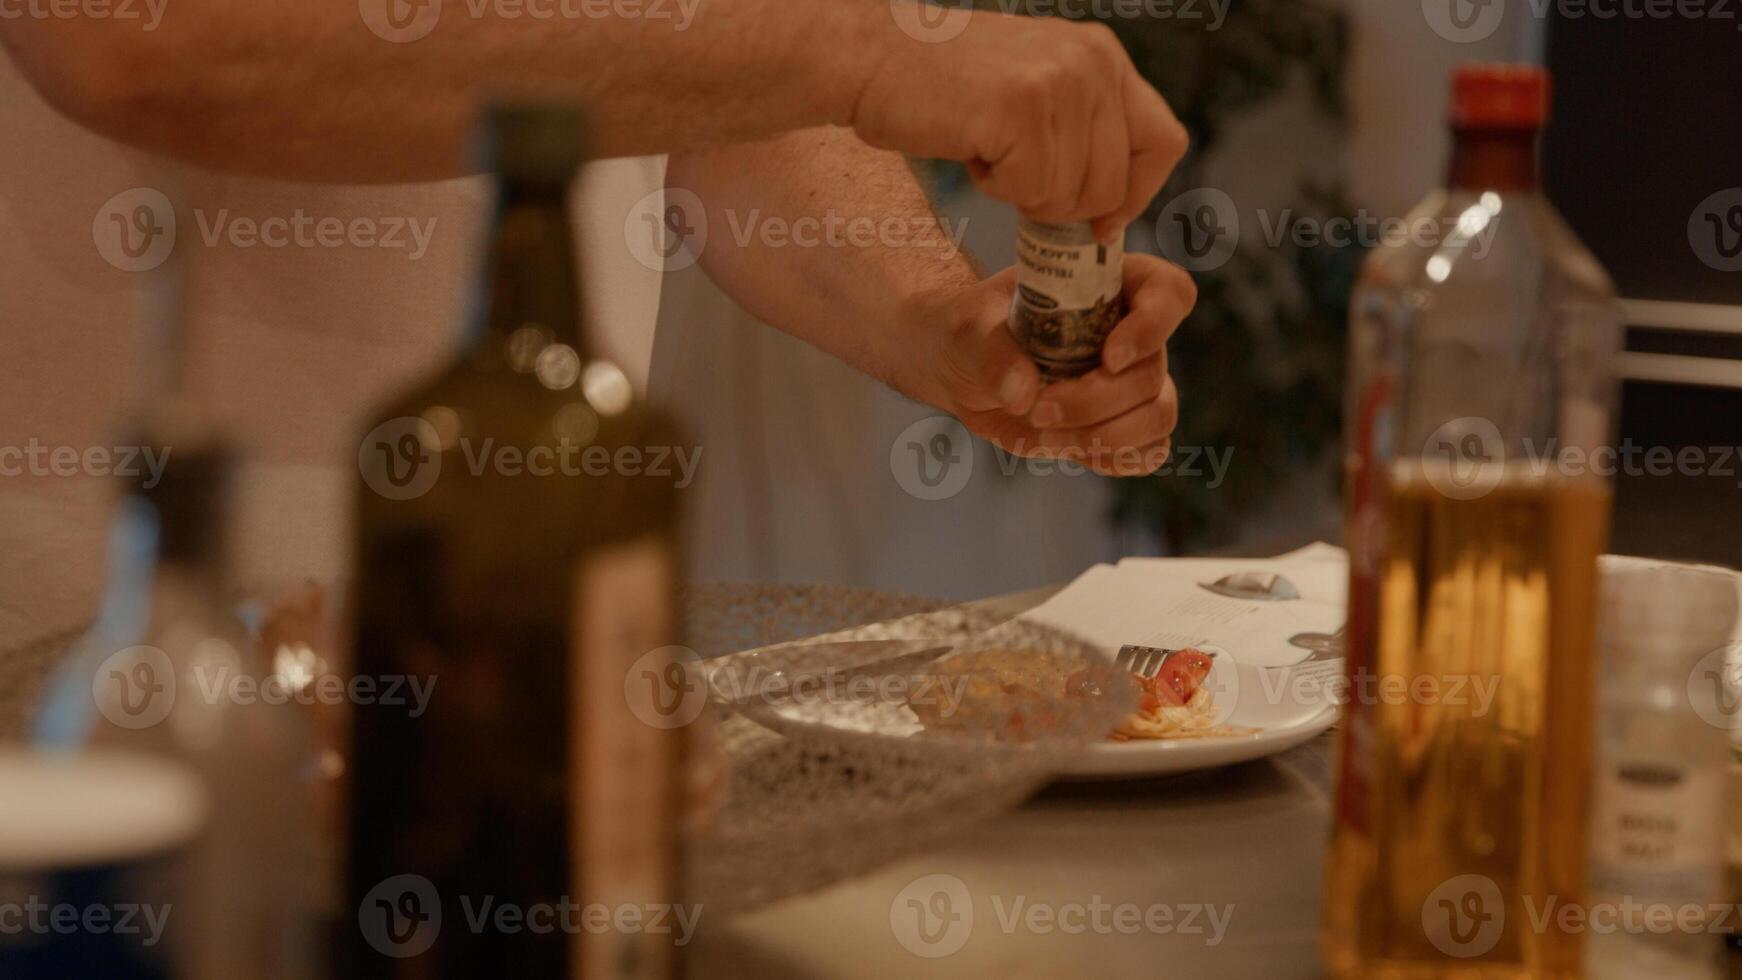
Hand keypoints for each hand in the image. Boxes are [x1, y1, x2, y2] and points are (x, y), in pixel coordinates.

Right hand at [849, 9, 1186, 239]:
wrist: (867, 58)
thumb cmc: (938, 87)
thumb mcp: (1031, 91)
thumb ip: (1079, 131)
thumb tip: (1110, 214)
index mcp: (1101, 55)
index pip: (1163, 142)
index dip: (1135, 193)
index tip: (1097, 221)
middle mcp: (1093, 62)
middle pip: (1113, 184)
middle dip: (1064, 206)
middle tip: (1013, 178)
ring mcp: (1061, 81)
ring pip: (1071, 195)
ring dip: (1022, 193)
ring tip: (985, 149)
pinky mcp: (1023, 107)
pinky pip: (1030, 191)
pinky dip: (995, 188)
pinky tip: (970, 148)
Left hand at [897, 253, 1194, 476]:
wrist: (957, 364)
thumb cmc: (969, 328)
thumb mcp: (970, 327)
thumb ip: (994, 352)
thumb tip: (1024, 393)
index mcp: (1109, 286)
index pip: (1168, 293)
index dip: (1152, 327)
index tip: (1108, 358)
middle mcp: (1131, 333)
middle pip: (1152, 372)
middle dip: (1097, 401)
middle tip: (1039, 408)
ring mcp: (1129, 382)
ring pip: (1158, 415)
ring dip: (1104, 435)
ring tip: (1044, 430)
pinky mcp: (1117, 424)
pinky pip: (1147, 450)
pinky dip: (1113, 457)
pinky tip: (1068, 447)